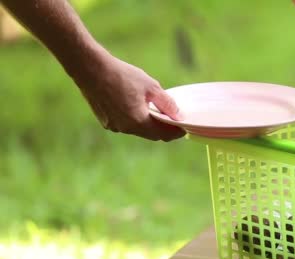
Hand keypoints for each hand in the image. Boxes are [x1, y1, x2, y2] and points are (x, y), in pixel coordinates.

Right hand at [70, 52, 184, 141]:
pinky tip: (141, 108)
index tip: (184, 128)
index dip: (176, 132)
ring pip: (138, 130)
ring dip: (150, 124)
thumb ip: (167, 103)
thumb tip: (179, 116)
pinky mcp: (106, 120)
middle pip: (151, 134)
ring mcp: (113, 126)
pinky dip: (136, 120)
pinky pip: (126, 124)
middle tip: (175, 122)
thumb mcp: (151, 87)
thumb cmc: (121, 75)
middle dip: (164, 129)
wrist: (90, 68)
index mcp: (137, 122)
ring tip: (159, 113)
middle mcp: (124, 129)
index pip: (162, 134)